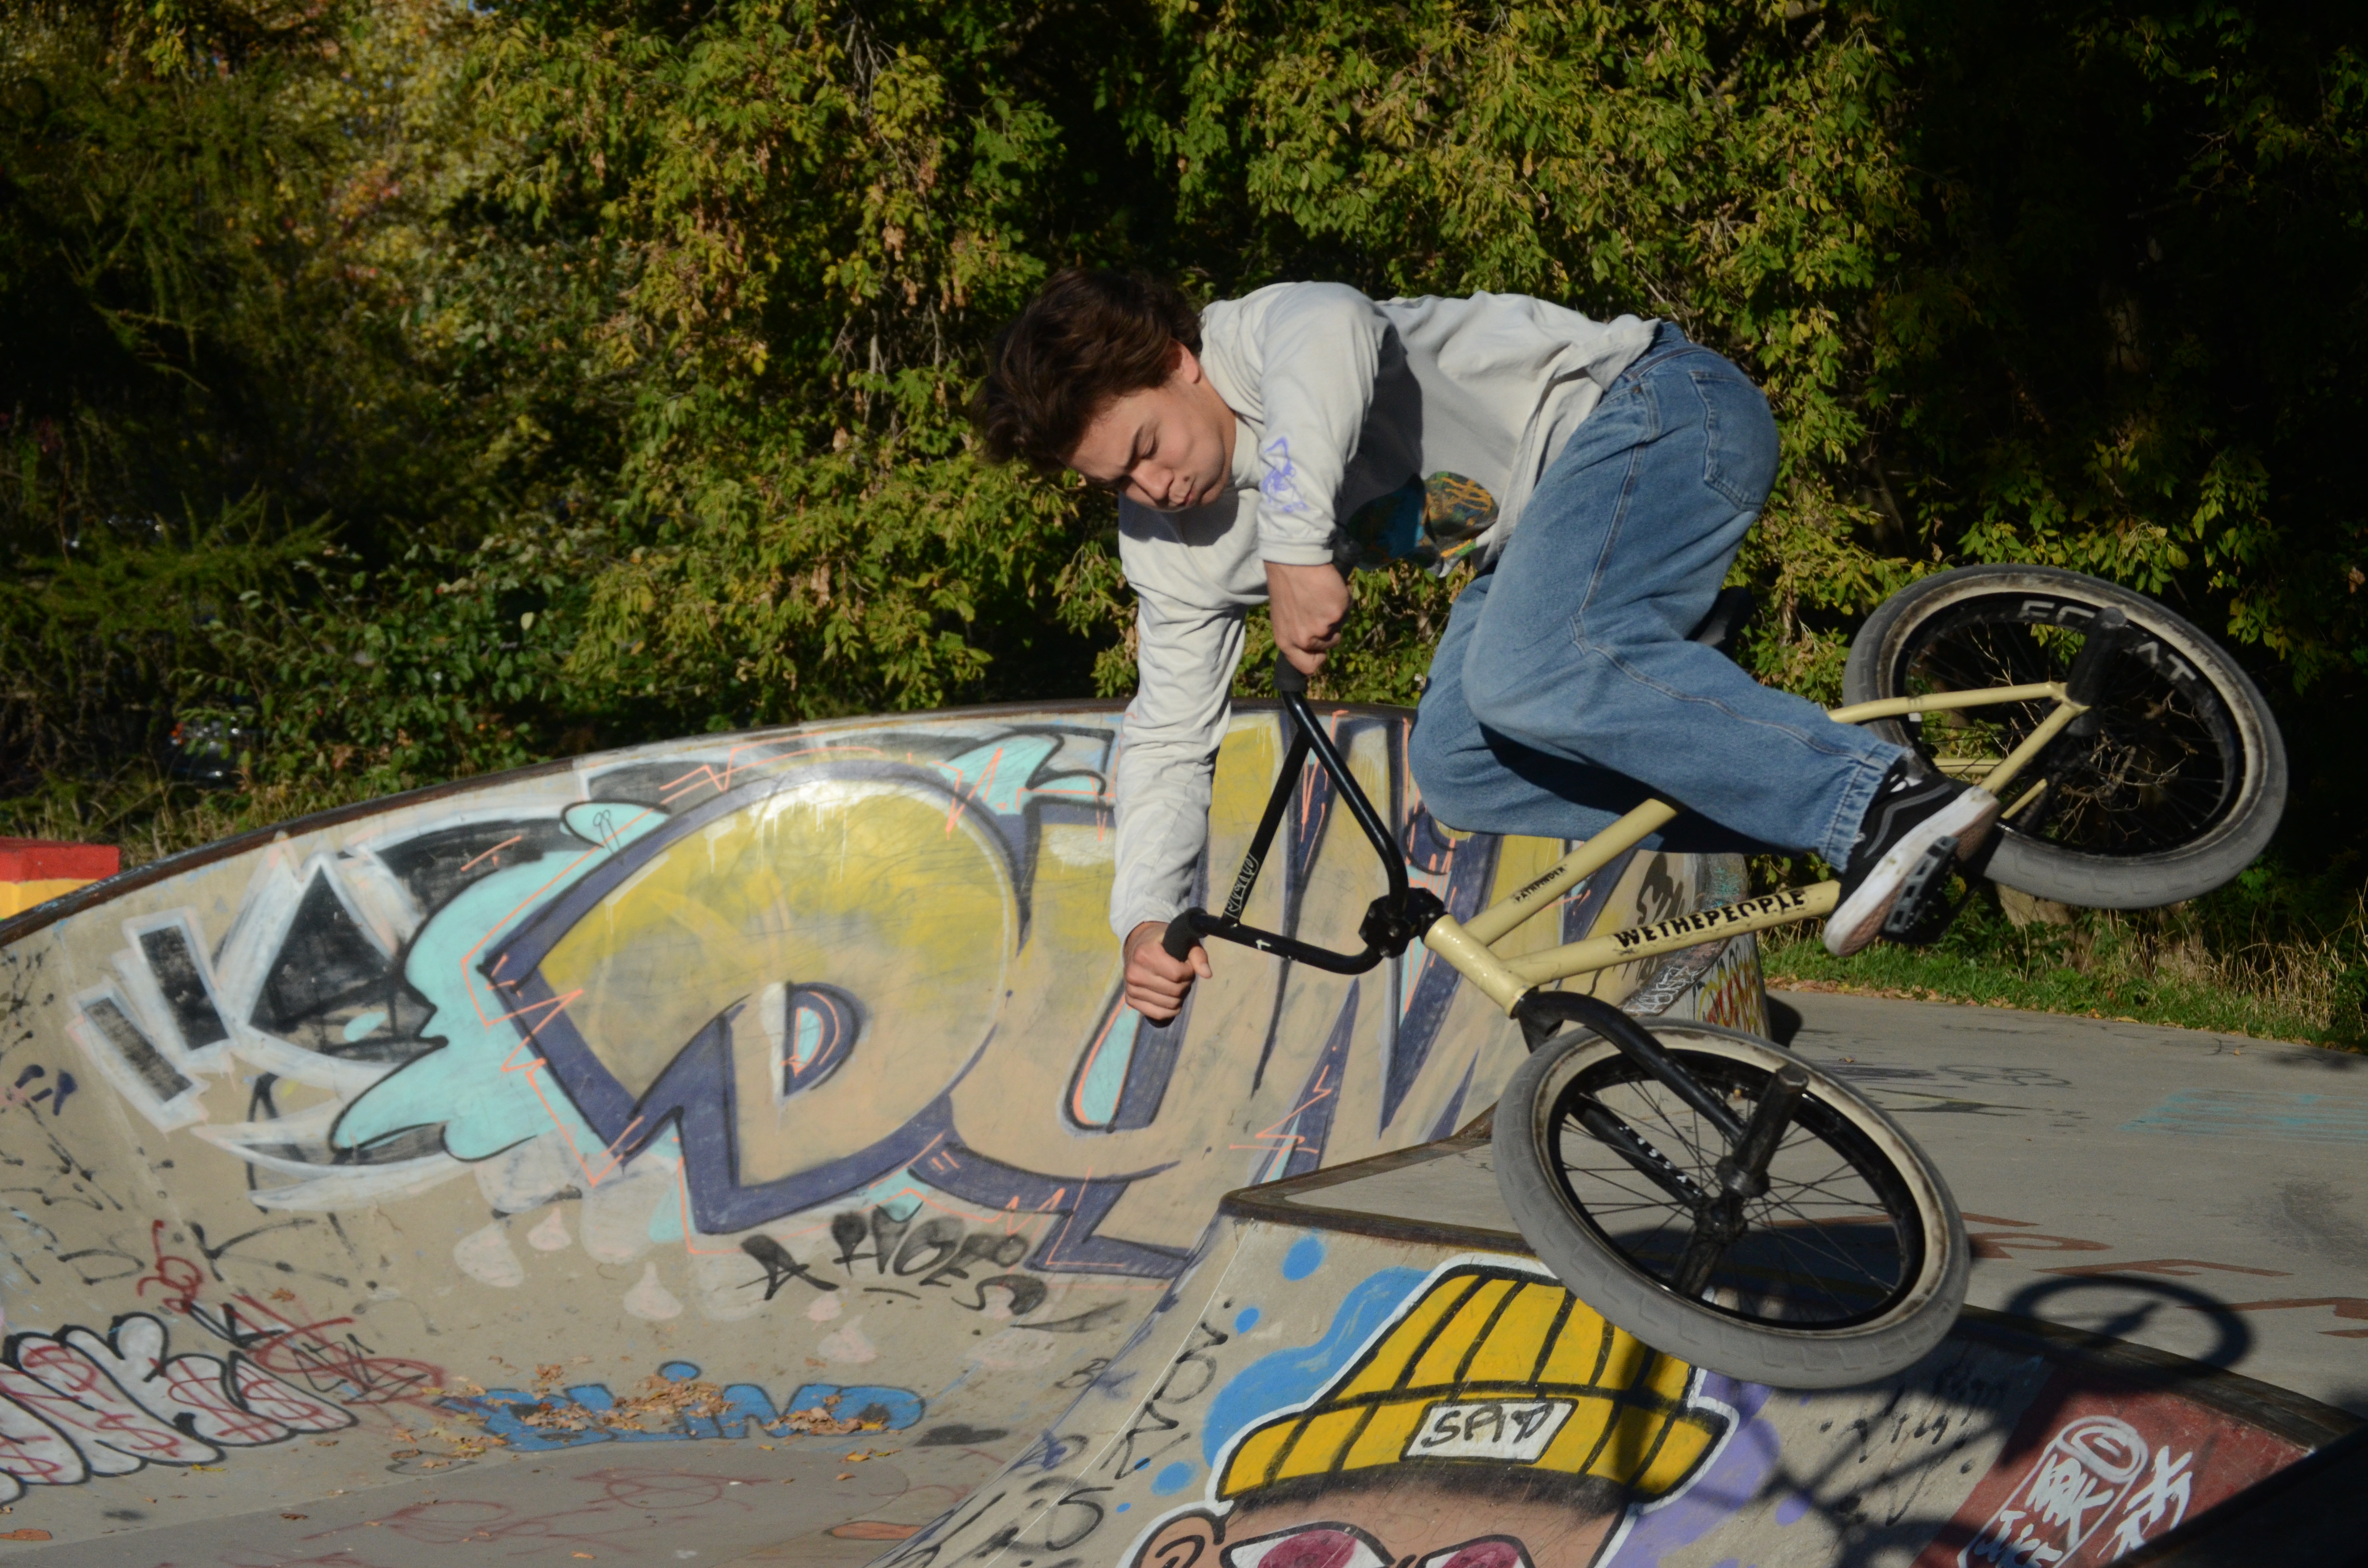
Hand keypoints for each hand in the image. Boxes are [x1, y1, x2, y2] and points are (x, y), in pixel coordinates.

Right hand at [1123, 920, 1209, 1021]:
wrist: (1137, 945)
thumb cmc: (1163, 942)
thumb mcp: (1182, 940)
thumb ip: (1197, 955)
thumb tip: (1207, 974)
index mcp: (1145, 954)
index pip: (1177, 974)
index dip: (1189, 972)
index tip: (1187, 965)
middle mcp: (1134, 973)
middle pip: (1175, 991)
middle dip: (1185, 984)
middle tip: (1182, 975)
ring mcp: (1131, 988)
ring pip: (1169, 1004)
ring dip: (1179, 997)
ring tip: (1175, 984)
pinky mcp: (1130, 1000)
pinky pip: (1158, 1014)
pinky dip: (1170, 1010)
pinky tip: (1170, 998)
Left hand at [1265, 560, 1350, 674]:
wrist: (1292, 560)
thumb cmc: (1285, 584)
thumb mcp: (1283, 616)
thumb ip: (1296, 632)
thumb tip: (1312, 641)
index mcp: (1286, 642)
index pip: (1308, 666)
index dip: (1318, 657)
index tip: (1321, 648)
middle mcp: (1304, 639)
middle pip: (1329, 646)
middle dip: (1331, 630)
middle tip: (1322, 610)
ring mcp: (1322, 628)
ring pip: (1340, 626)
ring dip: (1337, 613)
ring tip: (1323, 595)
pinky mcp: (1336, 613)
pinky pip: (1347, 608)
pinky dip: (1343, 598)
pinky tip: (1330, 586)